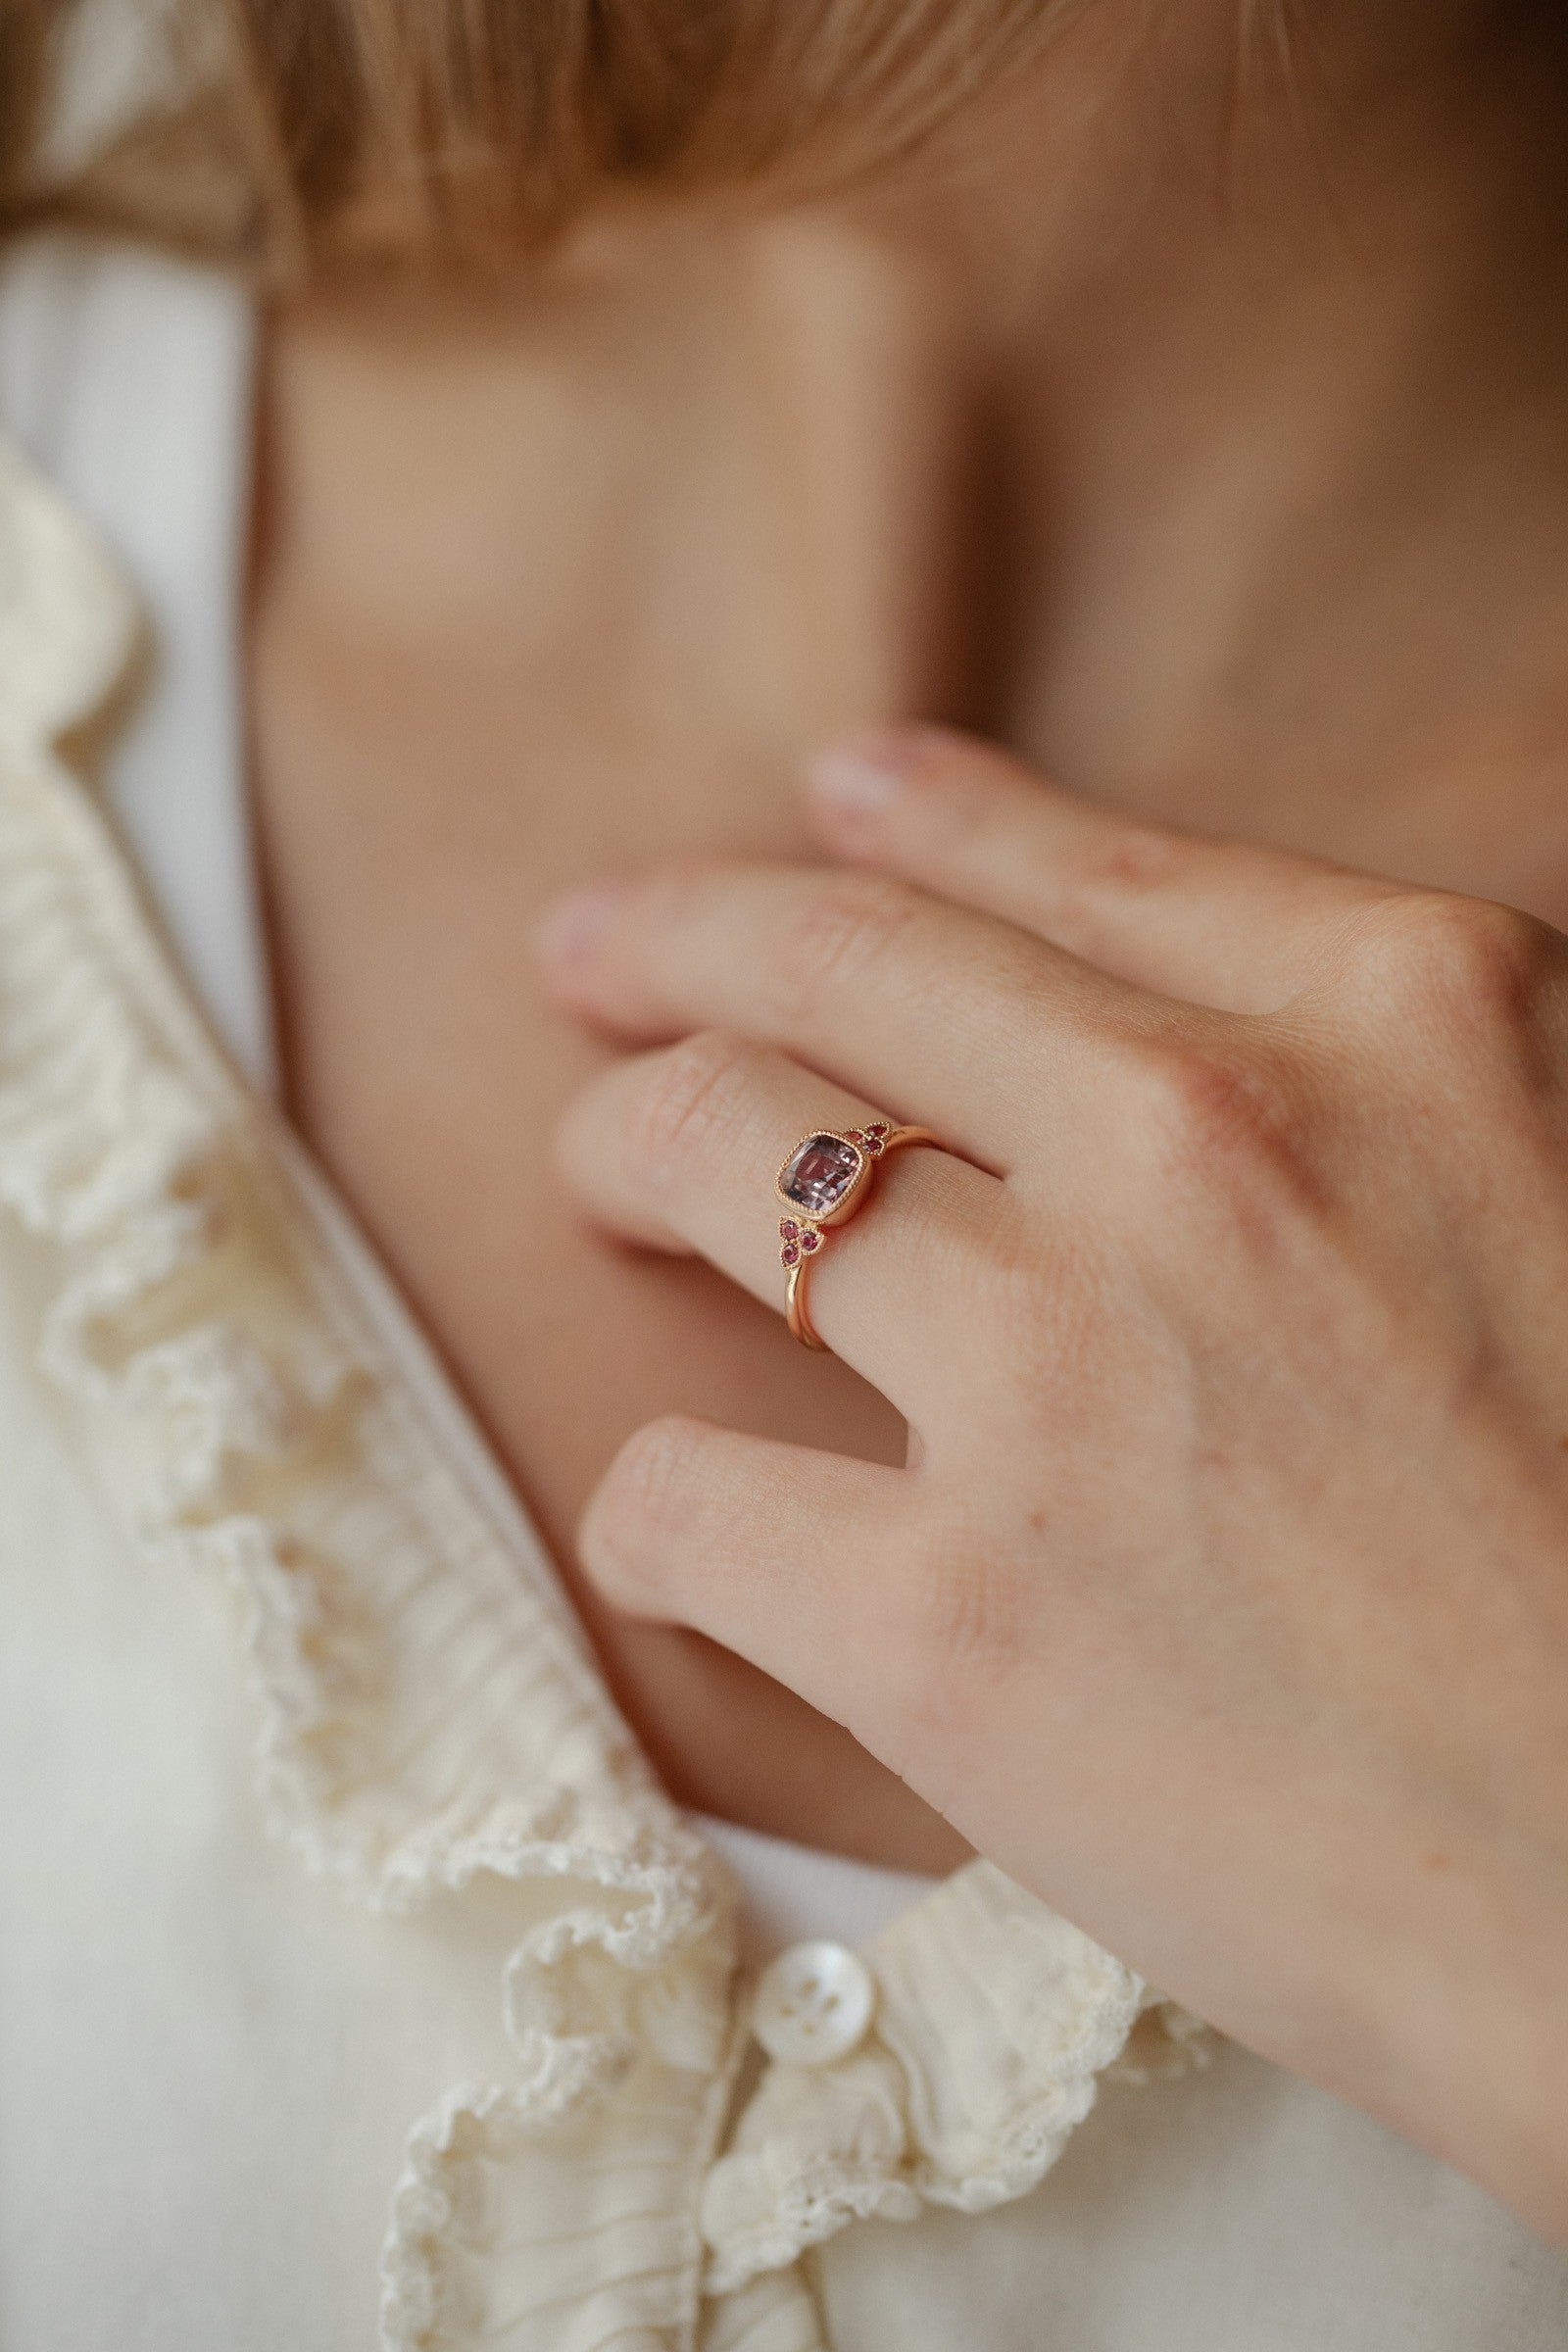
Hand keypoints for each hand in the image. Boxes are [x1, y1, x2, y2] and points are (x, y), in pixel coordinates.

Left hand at [538, 725, 1567, 2238]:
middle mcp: (1211, 1152)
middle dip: (681, 940)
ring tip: (602, 1182)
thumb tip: (1187, 1016)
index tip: (826, 802)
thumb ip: (1394, 1082)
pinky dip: (656, 1504)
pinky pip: (682, 1496)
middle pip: (842, 969)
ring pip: (711, 1158)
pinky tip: (679, 1522)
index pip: (1080, 869)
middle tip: (595, 956)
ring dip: (621, 1151)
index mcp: (1406, 1027)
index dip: (919, 824)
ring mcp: (1062, 1377)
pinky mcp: (952, 1625)